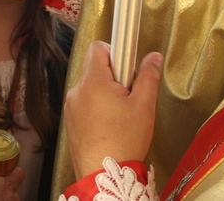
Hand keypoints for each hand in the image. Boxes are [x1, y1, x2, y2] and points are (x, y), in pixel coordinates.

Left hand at [64, 41, 163, 178]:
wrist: (104, 175)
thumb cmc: (125, 140)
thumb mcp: (144, 105)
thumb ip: (148, 76)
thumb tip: (153, 57)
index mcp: (93, 81)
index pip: (98, 48)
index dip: (115, 51)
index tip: (128, 66)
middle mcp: (77, 91)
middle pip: (95, 68)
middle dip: (114, 76)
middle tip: (129, 96)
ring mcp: (71, 107)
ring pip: (91, 87)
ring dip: (106, 93)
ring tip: (121, 115)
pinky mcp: (70, 122)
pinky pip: (84, 103)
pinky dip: (97, 107)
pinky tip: (110, 126)